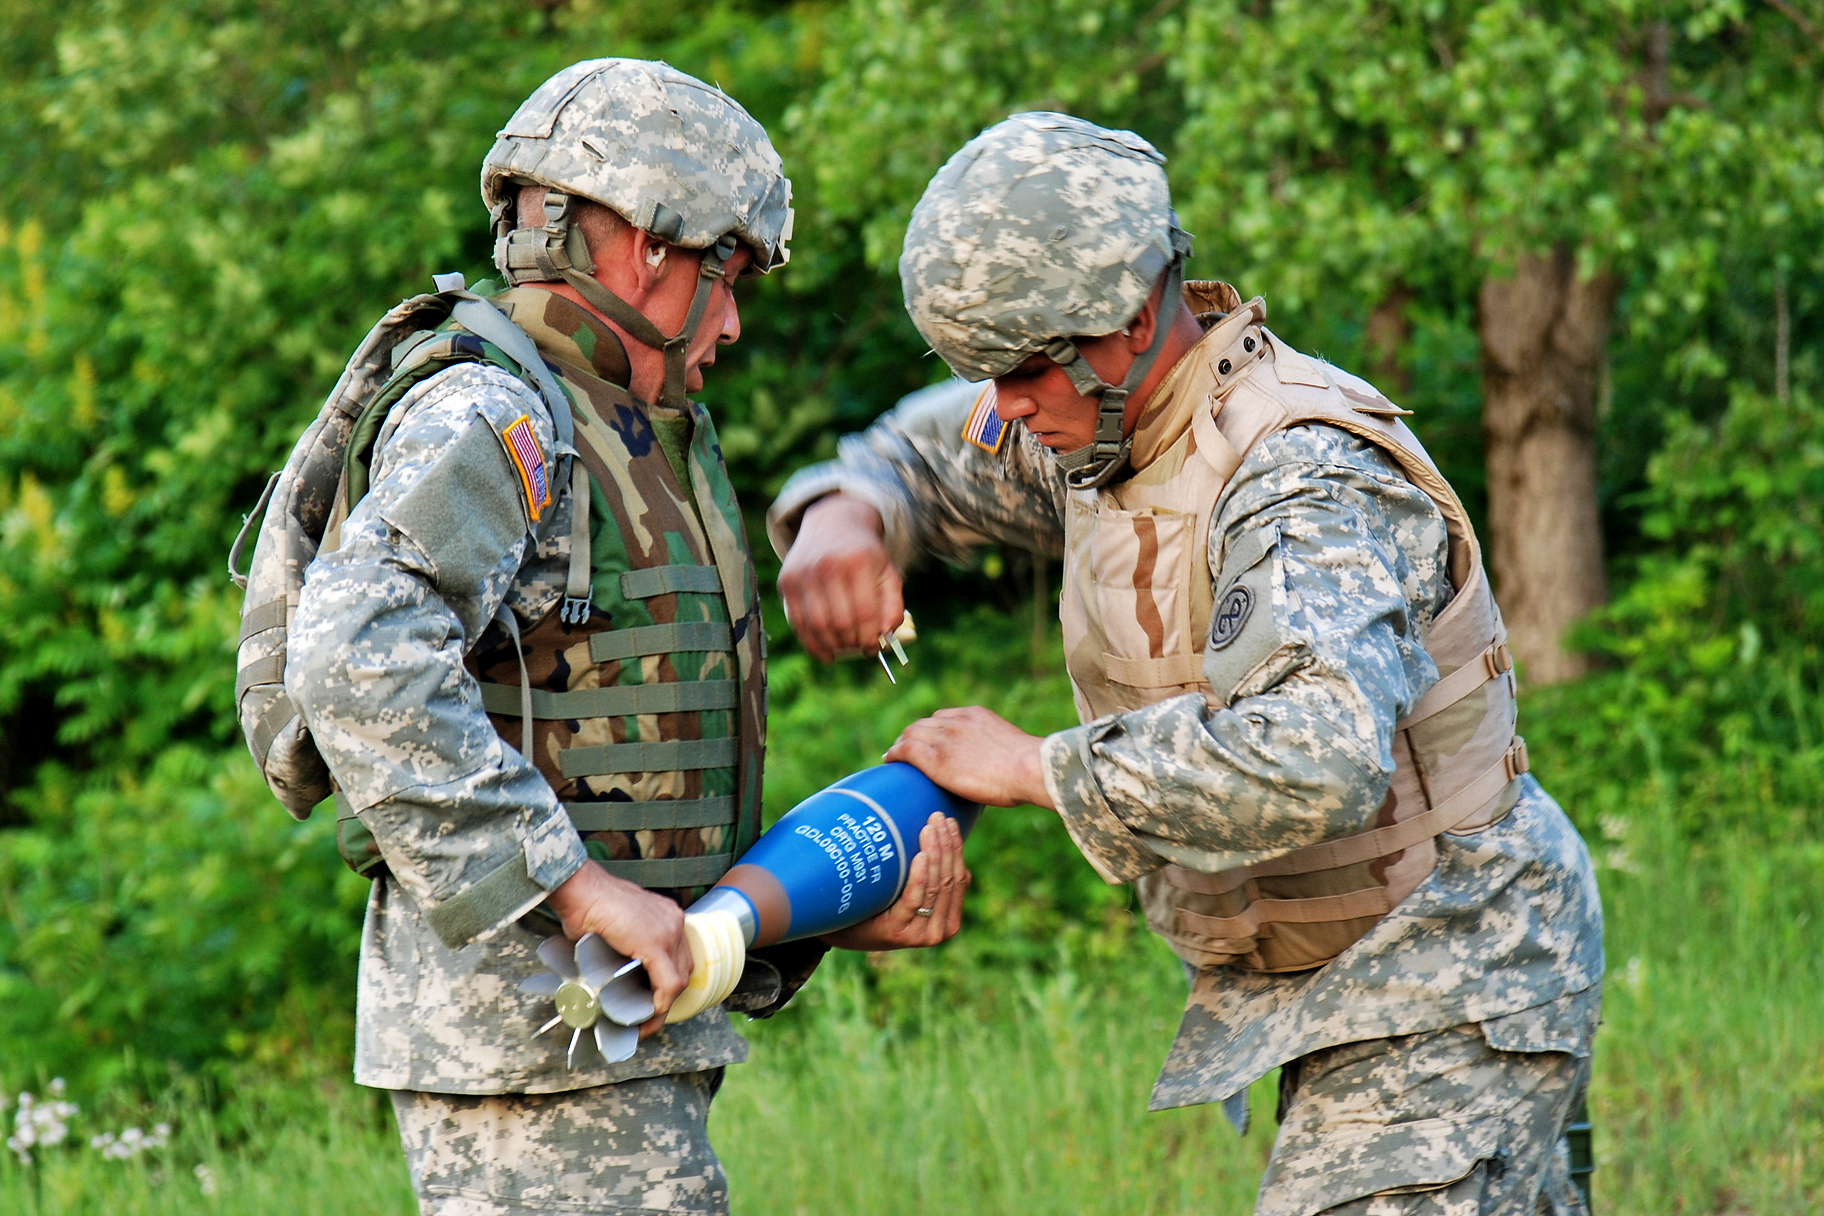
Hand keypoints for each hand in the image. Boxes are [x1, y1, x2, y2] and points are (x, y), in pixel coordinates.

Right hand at [546, 861, 692, 1036]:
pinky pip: (668, 983)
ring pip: (679, 979)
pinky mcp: (656, 943)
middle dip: (665, 997)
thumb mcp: (614, 928)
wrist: (579, 890)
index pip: (677, 957)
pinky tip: (645, 1016)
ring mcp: (669, 931)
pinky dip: (659, 1004)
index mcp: (666, 916)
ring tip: (644, 1022)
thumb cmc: (586, 905)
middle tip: (645, 1016)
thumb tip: (612, 976)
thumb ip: (622, 948)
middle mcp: (674, 922)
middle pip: (682, 969)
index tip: (650, 1001)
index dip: (666, 983)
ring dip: (662, 1005)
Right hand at [778, 493, 904, 661]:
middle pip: (840, 622)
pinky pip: (797, 622)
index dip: (871, 637)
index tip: (874, 646)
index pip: (865, 613)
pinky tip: (824, 652)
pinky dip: (811, 644)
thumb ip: (893, 606)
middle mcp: (827, 565)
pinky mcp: (787, 581)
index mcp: (858, 561)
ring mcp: (803, 573)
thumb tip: (885, 638)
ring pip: (817, 626)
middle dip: (853, 642)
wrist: (832, 523)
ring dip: (832, 646)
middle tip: (859, 646)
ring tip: (844, 648)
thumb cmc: (864, 555)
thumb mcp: (887, 573)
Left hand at [821, 813, 969, 949]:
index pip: (960, 878)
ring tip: (929, 828)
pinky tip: (920, 856)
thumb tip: (944, 836)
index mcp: (949, 919)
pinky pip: (913, 899)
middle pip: (949, 880)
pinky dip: (919, 876)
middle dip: (946, 845)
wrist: (842, 928)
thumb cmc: (878, 904)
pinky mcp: (898, 933)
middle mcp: (940, 930)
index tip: (949, 821)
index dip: (956, 848)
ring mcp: (920, 934)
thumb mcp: (909, 891)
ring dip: (935, 853)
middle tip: (937, 817)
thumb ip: (929, 877)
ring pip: (935, 887)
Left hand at [884, 707, 1054, 808]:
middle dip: (912, 736)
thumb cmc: (1029, 768)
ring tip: (896, 757)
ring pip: (911, 734)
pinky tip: (889, 761)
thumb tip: (999, 771)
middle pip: (923, 725)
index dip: (930, 730)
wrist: (1028, 767)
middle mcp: (956, 721)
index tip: (927, 741)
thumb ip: (997, 752)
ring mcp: (944, 738)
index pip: (942, 718)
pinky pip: (906, 750)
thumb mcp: (1011, 748)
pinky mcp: (935, 758)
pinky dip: (895, 754)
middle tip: (906, 752)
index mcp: (975, 715)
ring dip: (901, 745)